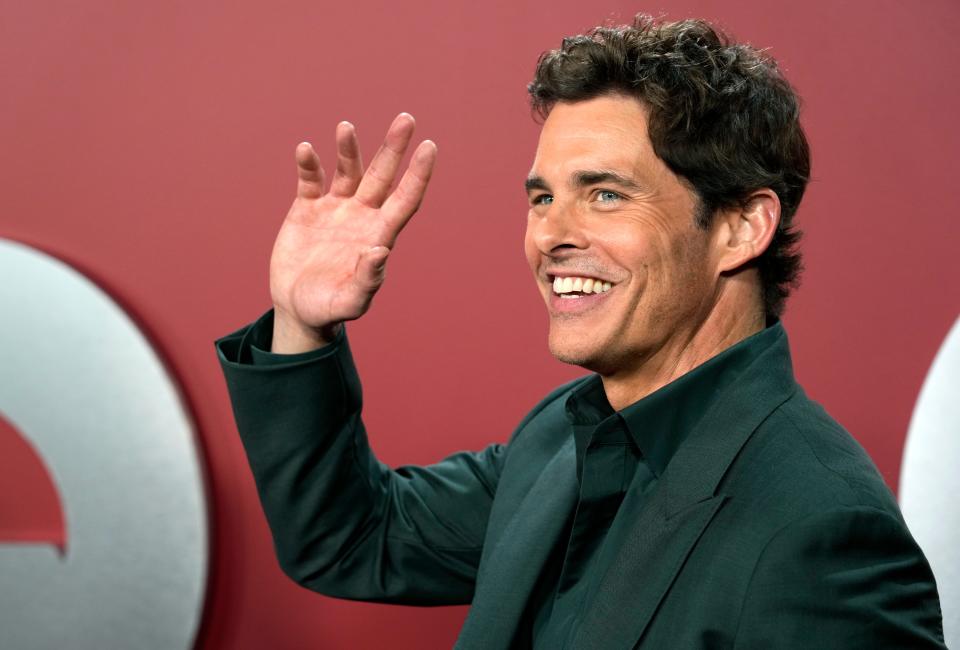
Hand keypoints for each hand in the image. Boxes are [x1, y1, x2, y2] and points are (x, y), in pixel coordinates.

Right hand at [269, 114, 436, 352]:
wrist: (297, 307)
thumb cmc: (330, 309)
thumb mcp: (350, 302)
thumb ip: (367, 280)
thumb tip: (380, 251)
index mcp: (378, 234)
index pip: (405, 198)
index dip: (419, 174)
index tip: (429, 146)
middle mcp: (361, 215)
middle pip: (382, 175)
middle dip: (394, 148)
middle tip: (406, 118)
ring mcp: (335, 209)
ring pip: (347, 171)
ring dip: (348, 149)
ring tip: (346, 127)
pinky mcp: (306, 208)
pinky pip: (311, 180)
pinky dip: (309, 164)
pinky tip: (305, 150)